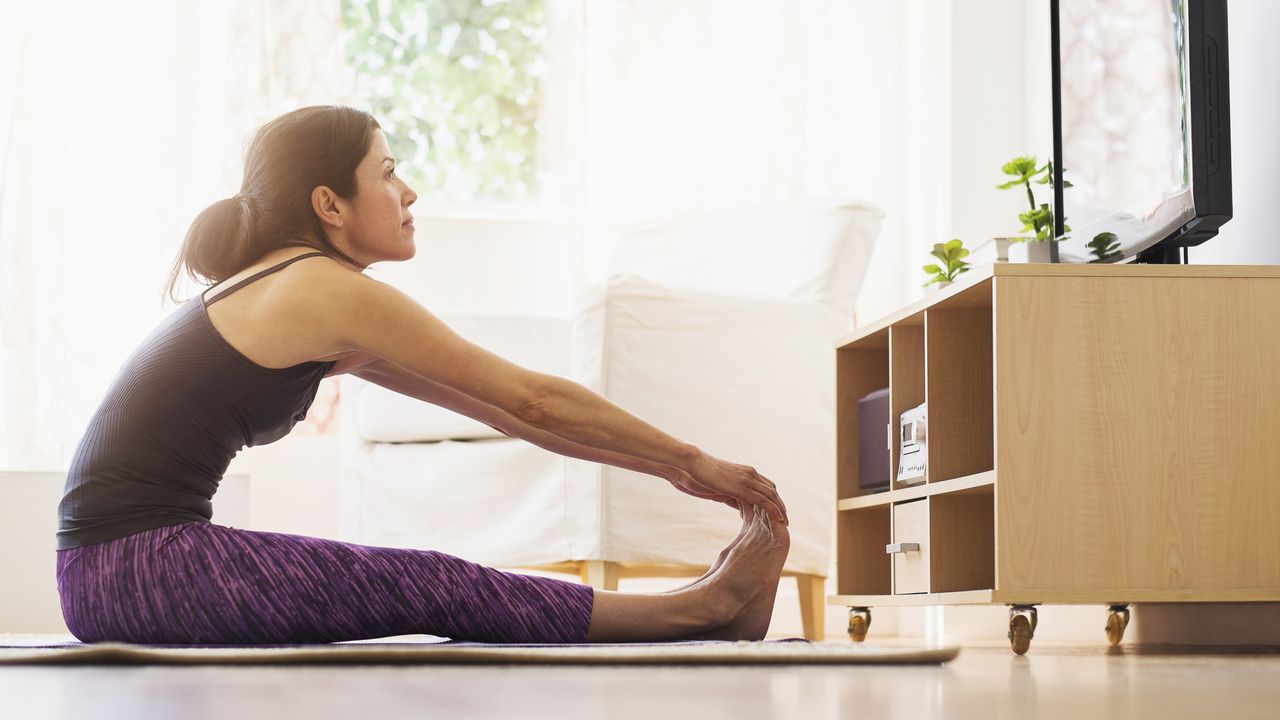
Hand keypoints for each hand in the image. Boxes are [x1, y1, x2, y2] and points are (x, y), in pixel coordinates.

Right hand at [665, 449, 788, 524]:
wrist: (690, 464)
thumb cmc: (699, 475)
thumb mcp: (719, 487)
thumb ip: (730, 494)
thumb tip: (736, 504)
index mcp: (744, 472)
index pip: (766, 485)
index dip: (773, 498)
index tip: (777, 511)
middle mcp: (749, 474)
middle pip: (772, 490)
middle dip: (780, 505)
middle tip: (784, 519)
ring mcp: (746, 479)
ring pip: (771, 495)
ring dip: (780, 509)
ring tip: (785, 522)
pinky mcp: (741, 487)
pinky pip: (763, 500)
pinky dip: (773, 510)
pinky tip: (778, 519)